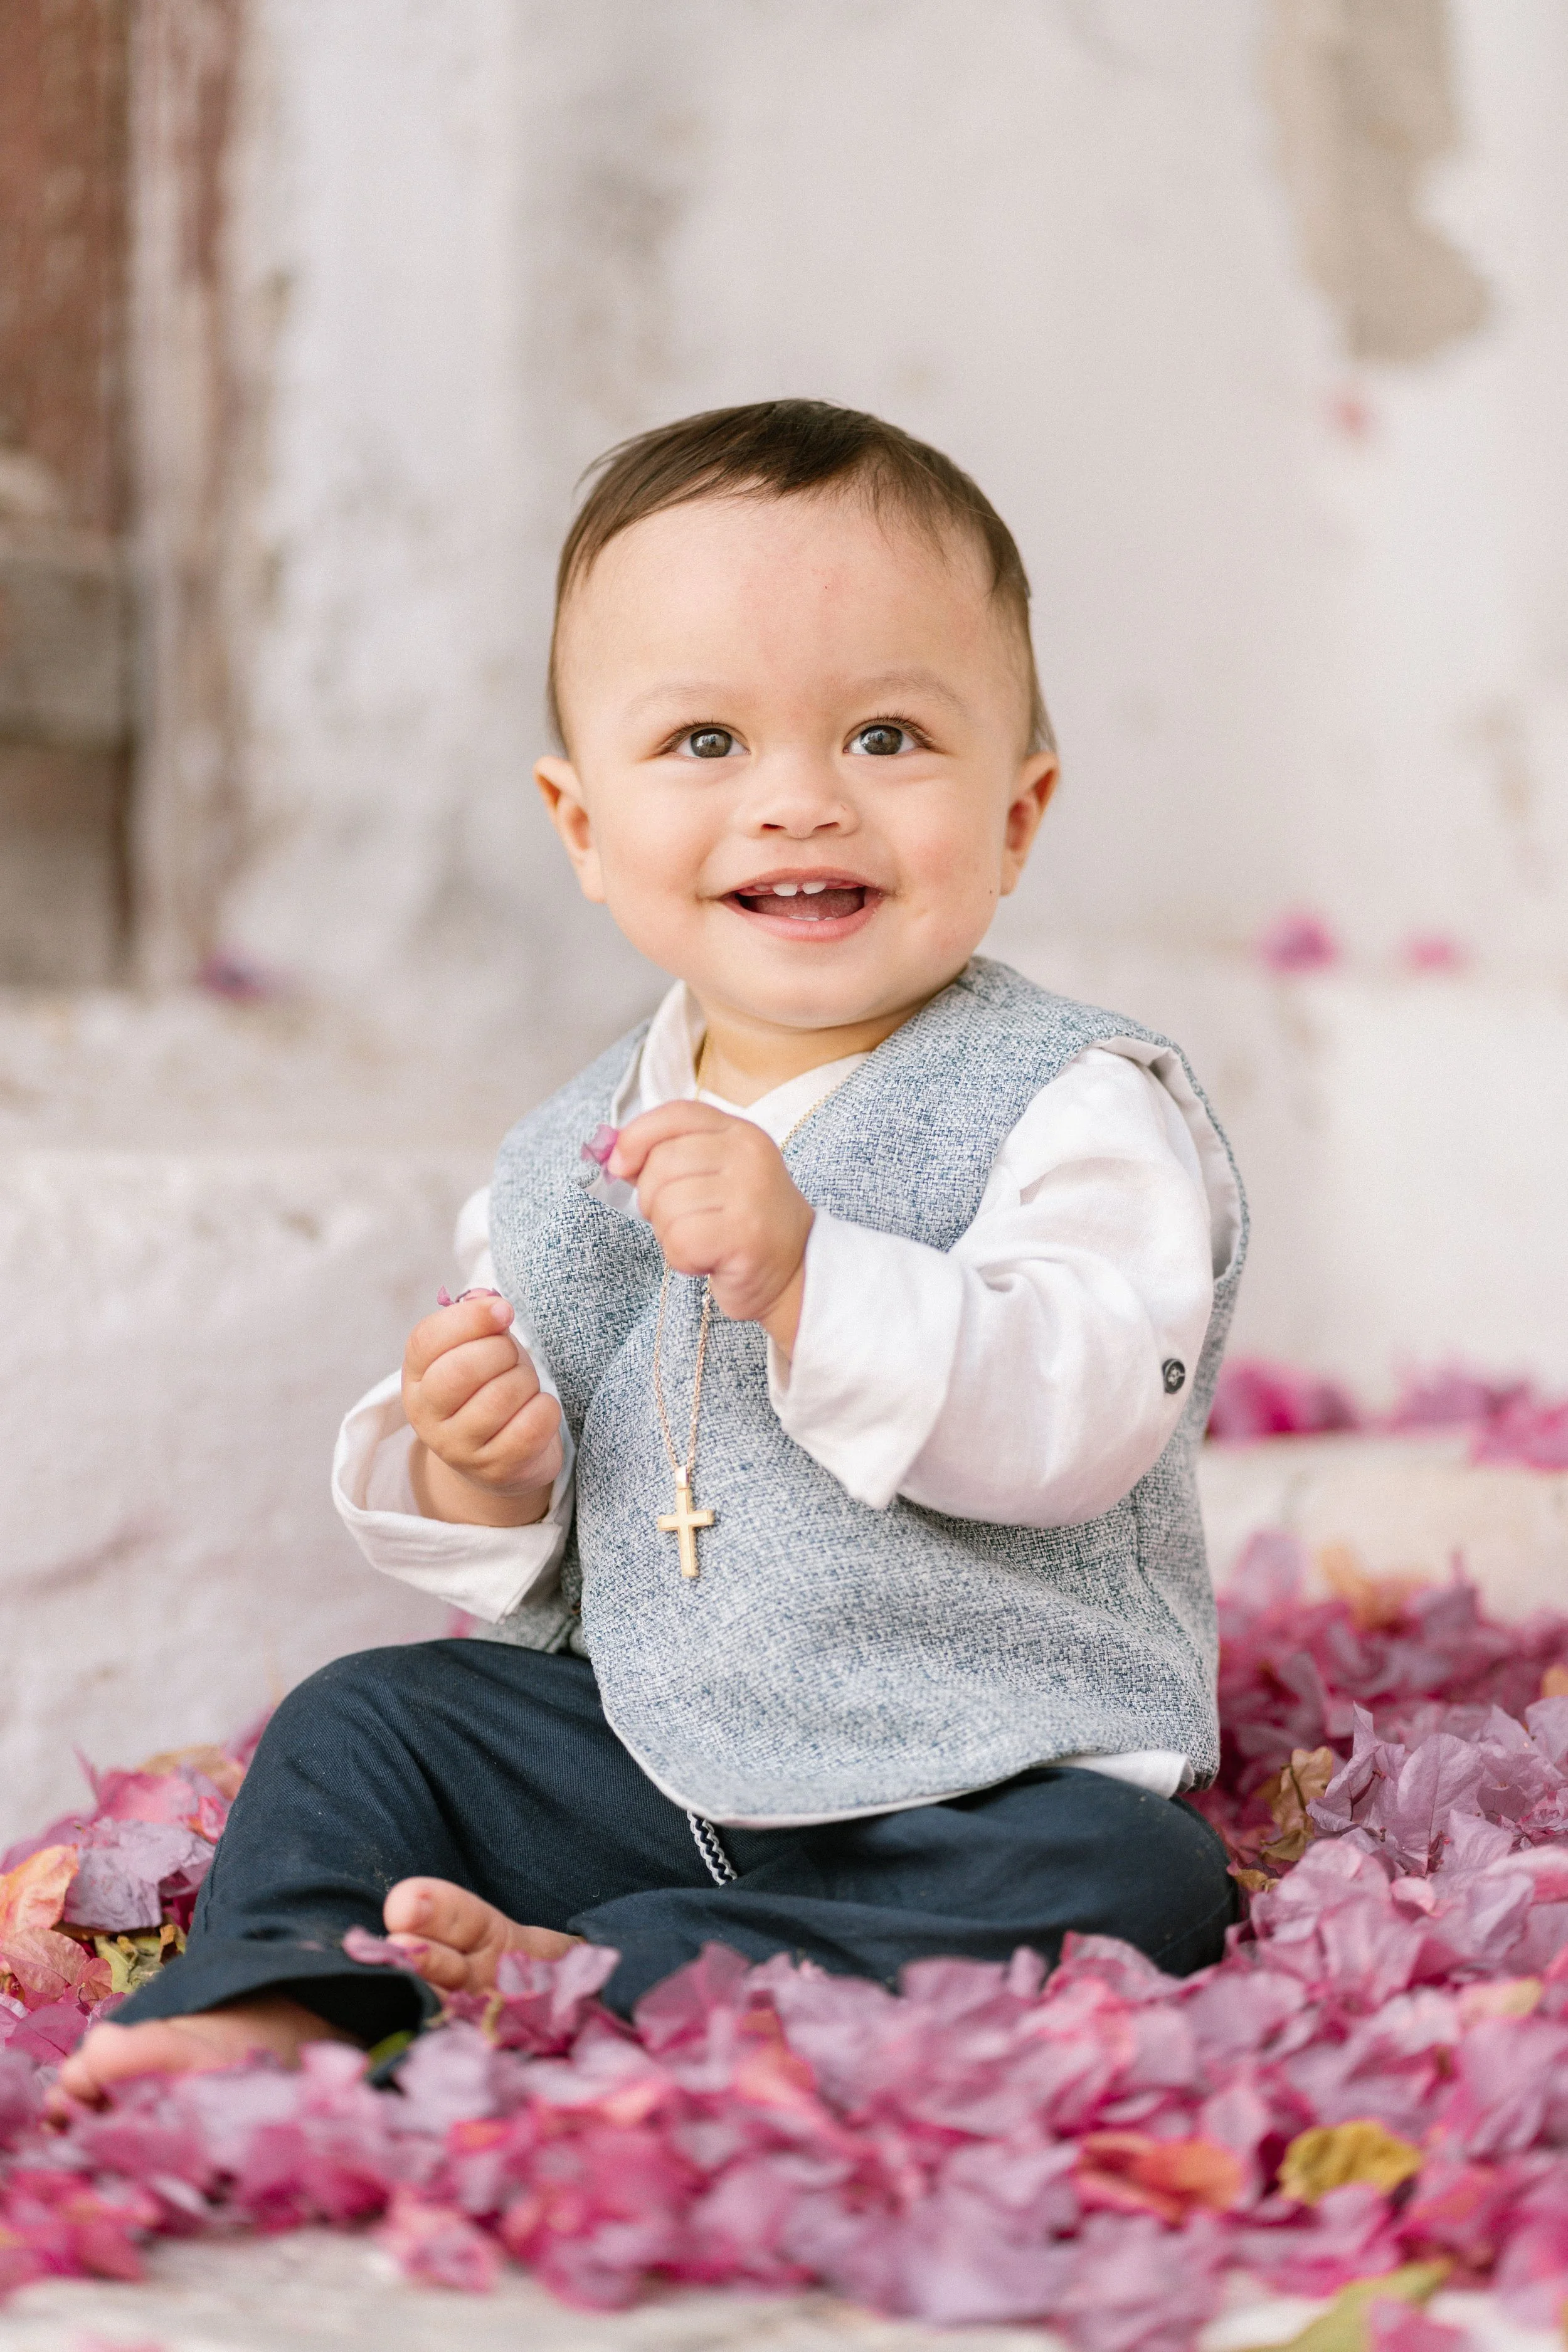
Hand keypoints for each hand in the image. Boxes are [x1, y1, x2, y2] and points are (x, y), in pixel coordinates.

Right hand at [402, 1293, 561, 1527]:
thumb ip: (478, 1320)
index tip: (504, 1311)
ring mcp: (458, 1448)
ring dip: (526, 1381)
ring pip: (503, 1395)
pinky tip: (537, 1410)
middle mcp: (427, 1415)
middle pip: (464, 1369)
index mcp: (416, 1377)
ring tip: (523, 1387)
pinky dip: (545, 1409)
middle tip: (511, 1358)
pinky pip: (532, 1425)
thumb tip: (488, 1300)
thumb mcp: (478, 1350)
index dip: (470, 1318)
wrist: (499, 1458)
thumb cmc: (489, 1388)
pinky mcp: (495, 1470)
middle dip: (503, 1352)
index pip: (428, 1339)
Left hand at [611, 1101, 813, 1350]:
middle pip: (662, 1163)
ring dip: (668, 1232)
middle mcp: (749, 1154)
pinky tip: (705, 1260)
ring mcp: (751, 1193)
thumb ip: (665, 1158)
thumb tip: (611, 1153)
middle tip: (679, 1220)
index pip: (676, 1114)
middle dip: (651, 1199)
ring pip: (666, 1204)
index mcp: (739, 1132)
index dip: (636, 1136)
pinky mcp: (745, 1234)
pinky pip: (680, 1239)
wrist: (795, 1272)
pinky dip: (681, 1257)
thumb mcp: (711, 1176)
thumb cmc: (740, 1224)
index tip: (620, 1165)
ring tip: (699, 1239)